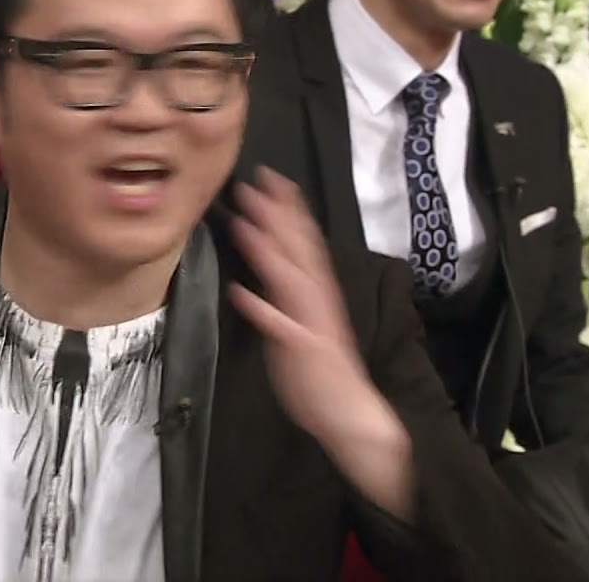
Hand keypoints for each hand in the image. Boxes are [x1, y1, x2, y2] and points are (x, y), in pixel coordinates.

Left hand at [227, 167, 372, 439]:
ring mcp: (311, 323)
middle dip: (276, 216)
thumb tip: (268, 260)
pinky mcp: (304, 350)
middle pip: (297, 250)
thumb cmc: (320, 366)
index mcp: (317, 291)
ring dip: (268, 251)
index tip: (269, 177)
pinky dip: (263, 310)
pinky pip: (282, 328)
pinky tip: (241, 293)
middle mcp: (317, 300)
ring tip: (244, 223)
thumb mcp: (302, 319)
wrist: (347, 411)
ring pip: (290, 279)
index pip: (302, 241)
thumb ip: (286, 291)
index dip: (287, 208)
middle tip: (254, 183)